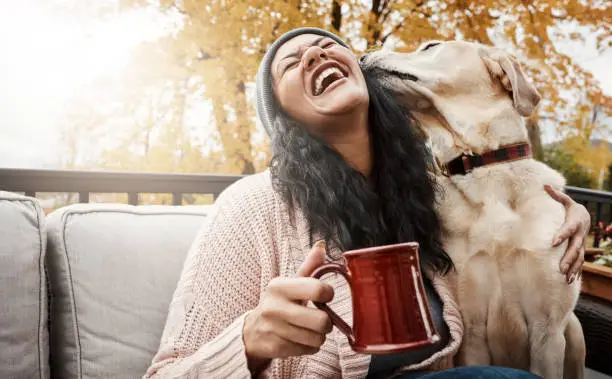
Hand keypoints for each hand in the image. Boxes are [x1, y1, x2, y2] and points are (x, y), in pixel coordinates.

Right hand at [243, 241, 333, 373]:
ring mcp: (274, 329)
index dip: (328, 294)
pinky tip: (300, 339)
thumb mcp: (291, 283)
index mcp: (279, 286)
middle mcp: (274, 307)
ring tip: (309, 329)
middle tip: (321, 319)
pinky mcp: (275, 348)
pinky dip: (310, 346)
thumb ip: (309, 267)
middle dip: (327, 322)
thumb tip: (322, 245)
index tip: (325, 296)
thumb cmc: (279, 303)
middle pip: (322, 321)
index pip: (318, 289)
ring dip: (318, 336)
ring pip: (317, 338)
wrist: (252, 331)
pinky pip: (309, 350)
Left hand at [544, 185, 590, 283]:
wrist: (586, 216)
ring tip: (565, 278)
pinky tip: (570, 281)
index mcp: (574, 222)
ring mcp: (581, 244)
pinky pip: (580, 262)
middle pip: (574, 248)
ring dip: (573, 268)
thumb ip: (556, 195)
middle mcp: (579, 235)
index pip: (567, 230)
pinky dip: (576, 271)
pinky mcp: (580, 250)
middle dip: (568, 259)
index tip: (553, 243)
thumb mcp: (566, 201)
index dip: (561, 236)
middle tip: (560, 268)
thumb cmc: (571, 209)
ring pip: (579, 258)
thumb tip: (544, 185)